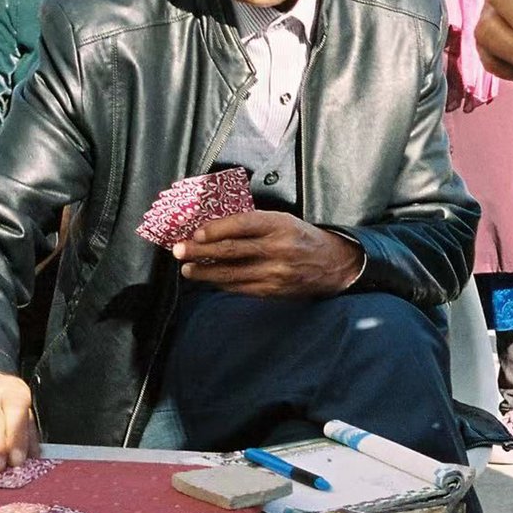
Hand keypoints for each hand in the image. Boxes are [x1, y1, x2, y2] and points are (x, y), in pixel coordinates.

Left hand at [174, 210, 364, 296]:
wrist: (332, 264)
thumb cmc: (302, 238)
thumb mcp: (284, 221)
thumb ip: (254, 223)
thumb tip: (215, 227)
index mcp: (281, 225)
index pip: (243, 224)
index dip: (217, 228)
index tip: (196, 232)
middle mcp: (278, 249)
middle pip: (232, 250)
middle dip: (200, 251)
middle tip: (179, 250)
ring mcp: (275, 273)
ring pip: (232, 273)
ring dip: (205, 272)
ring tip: (187, 269)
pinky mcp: (273, 290)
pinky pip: (240, 287)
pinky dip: (222, 284)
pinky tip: (209, 280)